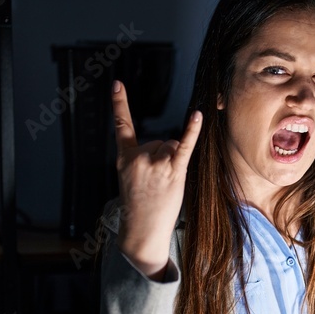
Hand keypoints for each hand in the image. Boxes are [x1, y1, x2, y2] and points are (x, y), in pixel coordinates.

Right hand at [113, 80, 200, 277]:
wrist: (143, 230)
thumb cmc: (139, 204)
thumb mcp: (129, 177)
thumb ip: (142, 157)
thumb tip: (169, 144)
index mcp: (124, 158)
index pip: (122, 125)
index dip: (119, 103)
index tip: (117, 84)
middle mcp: (140, 157)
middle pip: (159, 141)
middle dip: (161, 159)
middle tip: (154, 183)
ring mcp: (157, 164)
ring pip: (172, 146)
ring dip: (172, 162)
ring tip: (164, 184)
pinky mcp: (174, 171)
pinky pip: (185, 146)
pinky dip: (192, 131)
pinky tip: (197, 115)